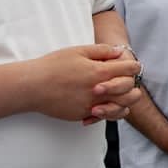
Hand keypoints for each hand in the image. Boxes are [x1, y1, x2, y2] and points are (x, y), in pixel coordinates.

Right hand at [28, 44, 142, 122]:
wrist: (32, 86)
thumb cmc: (53, 66)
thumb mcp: (78, 51)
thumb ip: (101, 51)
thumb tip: (118, 52)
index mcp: (98, 72)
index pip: (127, 70)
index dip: (133, 66)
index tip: (134, 65)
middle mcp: (98, 91)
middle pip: (129, 91)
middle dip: (133, 84)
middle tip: (132, 80)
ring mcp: (91, 105)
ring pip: (120, 108)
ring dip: (125, 101)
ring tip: (124, 95)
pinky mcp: (83, 115)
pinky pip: (103, 117)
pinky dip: (109, 112)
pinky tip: (107, 105)